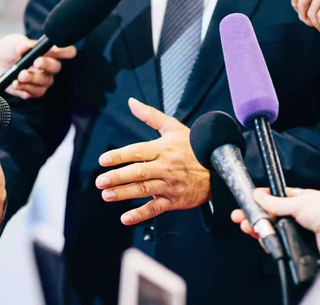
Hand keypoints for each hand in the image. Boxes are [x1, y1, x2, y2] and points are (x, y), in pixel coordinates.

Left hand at [0, 34, 76, 98]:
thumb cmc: (7, 50)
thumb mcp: (12, 42)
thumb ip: (20, 43)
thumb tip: (25, 47)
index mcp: (47, 51)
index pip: (66, 51)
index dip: (65, 51)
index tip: (54, 50)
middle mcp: (47, 66)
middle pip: (56, 67)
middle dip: (46, 65)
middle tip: (36, 62)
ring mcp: (41, 79)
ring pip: (45, 82)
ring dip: (33, 79)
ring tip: (19, 75)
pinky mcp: (31, 90)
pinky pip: (34, 93)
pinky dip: (25, 88)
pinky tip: (15, 84)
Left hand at [96, 98, 210, 225]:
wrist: (219, 168)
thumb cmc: (193, 146)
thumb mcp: (173, 127)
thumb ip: (150, 116)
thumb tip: (132, 102)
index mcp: (163, 149)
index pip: (138, 152)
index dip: (120, 156)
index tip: (103, 160)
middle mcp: (166, 167)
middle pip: (139, 172)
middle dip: (118, 177)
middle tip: (100, 181)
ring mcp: (170, 185)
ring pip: (144, 190)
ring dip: (124, 193)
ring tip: (107, 195)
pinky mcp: (174, 201)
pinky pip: (156, 208)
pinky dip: (140, 214)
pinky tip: (125, 218)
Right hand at [231, 188, 319, 260]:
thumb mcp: (300, 202)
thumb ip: (277, 202)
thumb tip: (259, 196)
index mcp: (304, 200)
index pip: (276, 198)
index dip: (261, 200)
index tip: (248, 201)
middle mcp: (301, 216)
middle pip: (271, 216)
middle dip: (254, 216)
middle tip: (240, 216)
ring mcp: (300, 233)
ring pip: (273, 232)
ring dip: (259, 229)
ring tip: (248, 227)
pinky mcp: (299, 249)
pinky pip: (279, 246)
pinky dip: (269, 243)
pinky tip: (262, 239)